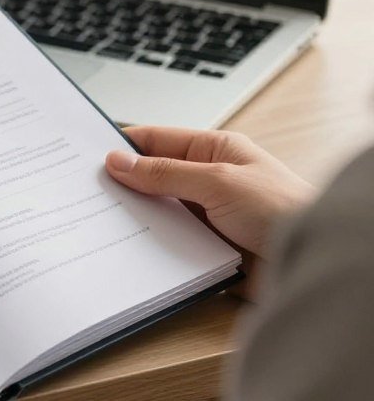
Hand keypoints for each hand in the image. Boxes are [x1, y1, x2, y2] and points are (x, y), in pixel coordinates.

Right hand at [106, 127, 314, 265]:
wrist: (312, 260)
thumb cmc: (283, 210)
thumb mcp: (217, 182)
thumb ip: (165, 173)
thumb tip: (119, 161)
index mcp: (213, 150)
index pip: (157, 140)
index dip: (123, 145)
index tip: (88, 155)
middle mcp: (207, 179)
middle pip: (152, 177)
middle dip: (124, 184)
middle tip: (88, 191)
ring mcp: (206, 214)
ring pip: (158, 212)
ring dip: (137, 218)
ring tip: (101, 221)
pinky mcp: (206, 246)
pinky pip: (169, 242)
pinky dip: (151, 245)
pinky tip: (130, 249)